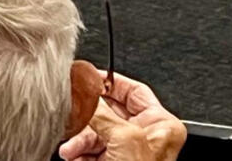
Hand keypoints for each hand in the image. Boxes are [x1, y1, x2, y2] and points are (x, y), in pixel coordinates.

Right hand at [60, 75, 185, 160]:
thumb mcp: (123, 137)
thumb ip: (100, 109)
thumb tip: (80, 84)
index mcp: (160, 125)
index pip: (133, 90)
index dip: (108, 82)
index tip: (86, 78)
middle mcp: (146, 136)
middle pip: (108, 110)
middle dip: (87, 115)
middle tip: (72, 112)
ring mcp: (129, 151)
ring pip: (96, 129)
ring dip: (78, 137)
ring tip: (71, 145)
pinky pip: (90, 148)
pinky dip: (78, 151)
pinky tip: (73, 154)